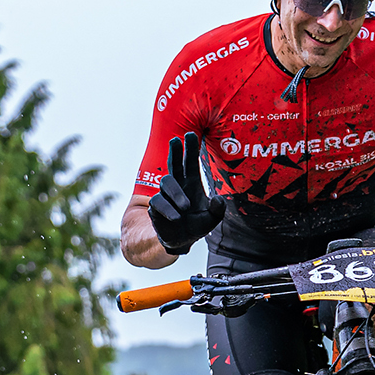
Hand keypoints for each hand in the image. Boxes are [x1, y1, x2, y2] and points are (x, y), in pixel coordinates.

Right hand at [147, 132, 225, 254]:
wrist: (182, 241)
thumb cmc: (197, 225)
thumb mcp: (212, 219)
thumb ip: (218, 210)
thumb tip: (218, 199)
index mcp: (191, 183)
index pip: (190, 162)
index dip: (190, 148)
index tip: (190, 134)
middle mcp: (177, 185)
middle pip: (173, 163)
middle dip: (175, 151)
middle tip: (175, 139)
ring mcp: (165, 194)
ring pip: (166, 182)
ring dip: (176, 193)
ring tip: (186, 208)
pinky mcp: (156, 206)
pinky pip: (158, 201)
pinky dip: (169, 208)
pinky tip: (177, 217)